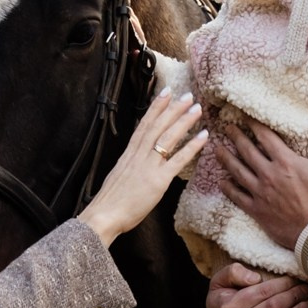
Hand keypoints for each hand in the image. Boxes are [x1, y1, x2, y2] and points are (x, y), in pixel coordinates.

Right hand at [80, 87, 206, 243]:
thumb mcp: (119, 175)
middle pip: (157, 126)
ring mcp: (148, 167)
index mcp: (128, 154)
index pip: (143, 125)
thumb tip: (139, 160)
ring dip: (183, 121)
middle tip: (187, 95)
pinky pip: (177, 160)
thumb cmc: (110, 201)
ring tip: (197, 108)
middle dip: (173, 109)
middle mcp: (138, 156)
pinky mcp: (157, 181)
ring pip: (167, 138)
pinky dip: (191, 147)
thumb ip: (131, 165)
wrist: (103, 215)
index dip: (155, 107)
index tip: (166, 93)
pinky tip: (203, 137)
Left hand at [211, 111, 307, 246]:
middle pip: (247, 151)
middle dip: (236, 137)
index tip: (245, 116)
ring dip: (226, 158)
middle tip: (227, 127)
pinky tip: (222, 182)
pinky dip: (228, 188)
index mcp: (286, 161)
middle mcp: (269, 174)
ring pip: (237, 171)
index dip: (254, 124)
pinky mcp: (257, 210)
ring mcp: (260, 193)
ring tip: (217, 149)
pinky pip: (237, 196)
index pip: (265, 137)